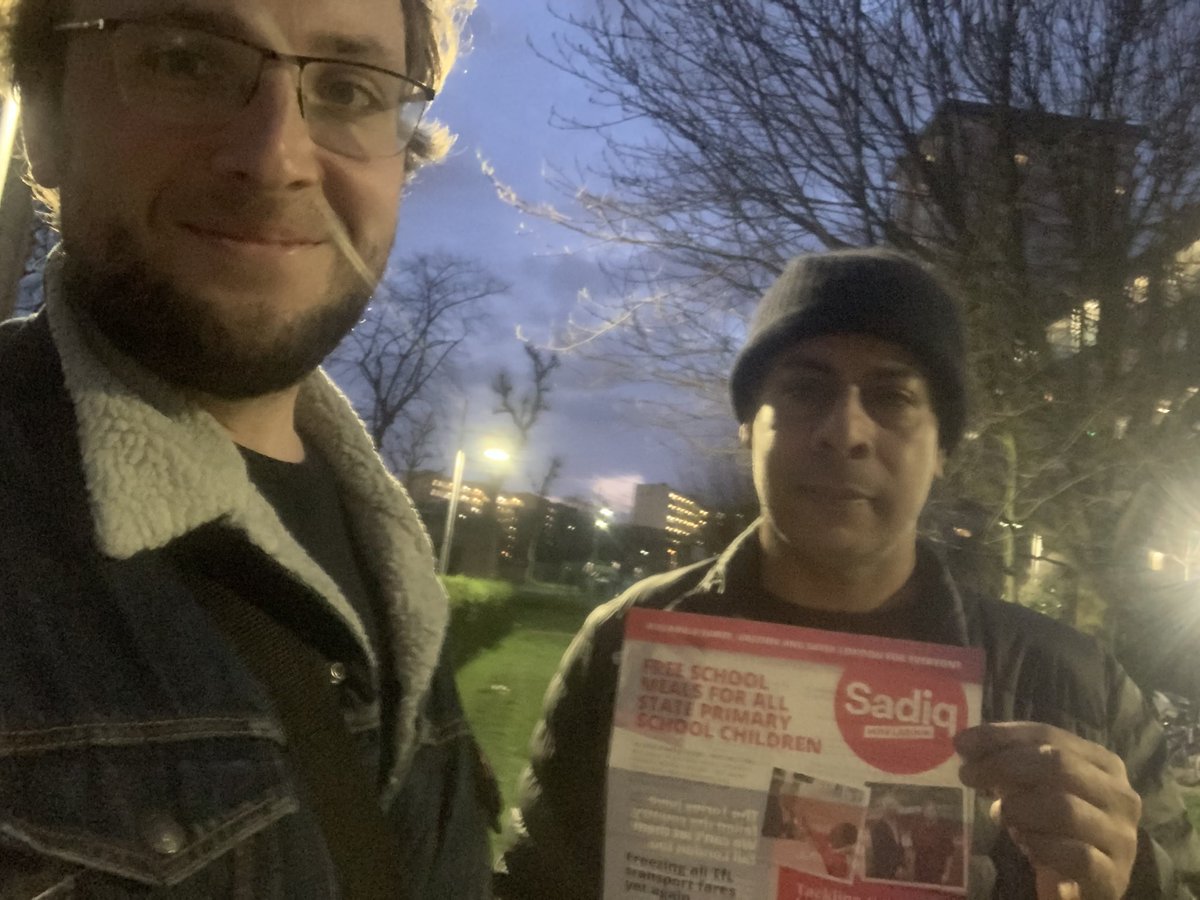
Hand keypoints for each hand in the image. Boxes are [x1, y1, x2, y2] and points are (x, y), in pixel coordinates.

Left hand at [955, 722, 1140, 899]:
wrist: (1093, 879)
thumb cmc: (1060, 824)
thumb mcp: (1038, 787)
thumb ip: (1010, 763)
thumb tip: (967, 745)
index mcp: (1102, 762)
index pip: (1048, 735)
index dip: (1002, 736)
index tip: (963, 743)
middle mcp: (1119, 794)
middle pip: (1057, 764)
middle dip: (1004, 765)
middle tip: (968, 775)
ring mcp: (1121, 835)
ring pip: (1064, 808)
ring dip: (1021, 808)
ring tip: (1002, 815)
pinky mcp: (1113, 874)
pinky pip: (1074, 855)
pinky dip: (1041, 847)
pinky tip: (1025, 846)